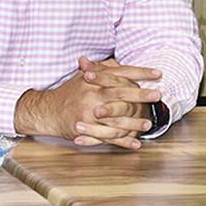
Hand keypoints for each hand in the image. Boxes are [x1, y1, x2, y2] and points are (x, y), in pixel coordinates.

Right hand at [13, 57, 162, 148]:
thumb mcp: (84, 76)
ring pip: (116, 118)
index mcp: (95, 80)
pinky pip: (107, 137)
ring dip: (134, 122)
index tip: (158, 73)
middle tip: (157, 95)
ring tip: (150, 123)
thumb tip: (118, 61)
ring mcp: (89, 114)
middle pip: (121, 94)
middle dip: (141, 95)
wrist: (48, 111)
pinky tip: (136, 144)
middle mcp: (93, 95)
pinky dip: (123, 141)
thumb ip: (102, 69)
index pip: (122, 73)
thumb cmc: (70, 92)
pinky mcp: (87, 130)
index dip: (140, 73)